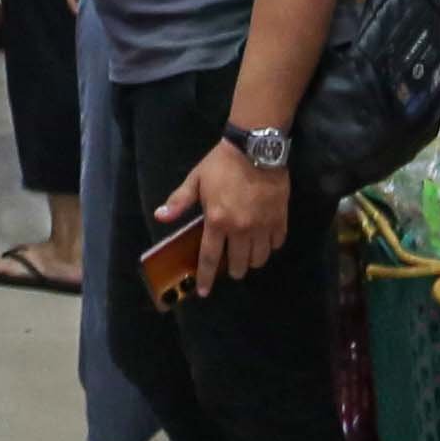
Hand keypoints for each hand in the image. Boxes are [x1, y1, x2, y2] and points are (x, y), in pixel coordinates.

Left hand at [157, 139, 288, 294]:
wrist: (255, 148)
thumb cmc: (221, 164)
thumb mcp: (196, 179)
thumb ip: (179, 201)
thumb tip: (160, 217)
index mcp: (217, 221)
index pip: (210, 259)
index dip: (206, 278)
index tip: (204, 292)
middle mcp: (241, 229)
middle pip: (239, 265)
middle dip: (234, 270)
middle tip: (231, 266)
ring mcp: (262, 226)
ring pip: (260, 258)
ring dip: (252, 261)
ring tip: (248, 254)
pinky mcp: (279, 219)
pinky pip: (277, 243)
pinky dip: (270, 246)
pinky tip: (264, 239)